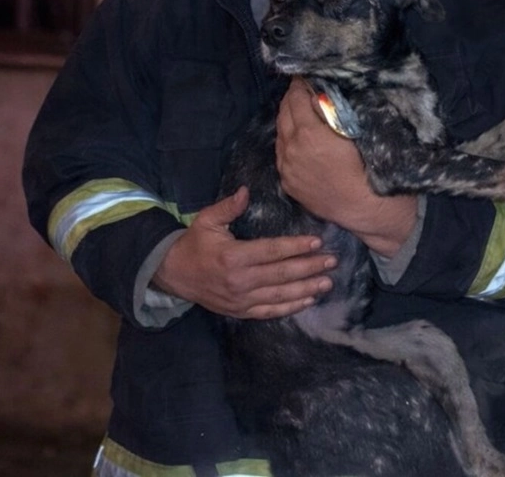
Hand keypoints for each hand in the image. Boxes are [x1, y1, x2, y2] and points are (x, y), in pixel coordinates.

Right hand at [152, 186, 336, 318]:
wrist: (172, 274)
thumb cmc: (193, 244)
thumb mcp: (206, 221)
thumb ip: (228, 207)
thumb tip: (246, 191)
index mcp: (233, 257)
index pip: (272, 251)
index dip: (295, 247)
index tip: (316, 242)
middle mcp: (240, 281)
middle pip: (282, 274)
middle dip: (309, 267)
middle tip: (332, 261)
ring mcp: (241, 299)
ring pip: (280, 295)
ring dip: (306, 289)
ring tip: (327, 282)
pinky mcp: (241, 311)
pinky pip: (270, 311)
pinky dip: (291, 308)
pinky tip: (308, 300)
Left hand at [275, 78, 416, 257]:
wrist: (364, 207)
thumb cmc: (367, 167)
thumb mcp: (355, 130)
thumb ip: (333, 110)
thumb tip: (321, 92)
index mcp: (308, 132)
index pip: (295, 98)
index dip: (299, 83)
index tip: (304, 76)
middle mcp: (292, 148)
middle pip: (283, 113)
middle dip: (291, 98)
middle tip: (301, 90)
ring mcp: (287, 167)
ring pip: (280, 134)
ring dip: (288, 120)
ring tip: (300, 112)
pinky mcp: (287, 182)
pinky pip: (282, 154)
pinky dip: (288, 142)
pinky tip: (298, 139)